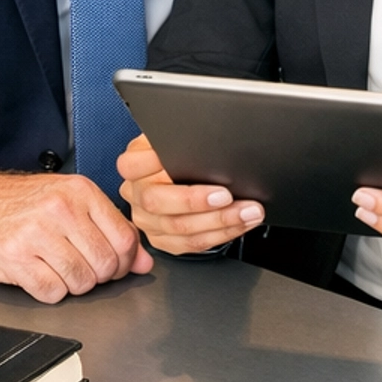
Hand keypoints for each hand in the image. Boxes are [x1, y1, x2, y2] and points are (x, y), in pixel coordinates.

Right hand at [0, 168, 153, 304]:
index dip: (124, 261)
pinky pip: (52, 292)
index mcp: (80, 191)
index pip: (125, 238)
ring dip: (74, 285)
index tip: (113, 264)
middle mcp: (60, 209)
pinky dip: (50, 292)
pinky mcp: (14, 259)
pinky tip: (40, 275)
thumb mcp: (69, 202)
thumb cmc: (19, 203)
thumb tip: (144, 261)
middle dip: (99, 276)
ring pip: (81, 281)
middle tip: (82, 268)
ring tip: (58, 269)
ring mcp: (35, 234)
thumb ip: (110, 229)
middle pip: (105, 264)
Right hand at [117, 133, 264, 255]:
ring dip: (219, 221)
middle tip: (227, 195)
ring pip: (179, 227)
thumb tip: (202, 137)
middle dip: (196, 200)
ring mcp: (146, 220)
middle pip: (156, 201)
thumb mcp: (178, 138)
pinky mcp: (161, 240)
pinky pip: (190, 244)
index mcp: (133, 166)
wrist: (181, 176)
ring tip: (248, 211)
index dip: (158, 163)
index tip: (191, 160)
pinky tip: (240, 224)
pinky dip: (221, 234)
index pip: (133, 165)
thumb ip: (181, 138)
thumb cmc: (183, 153)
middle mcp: (136, 194)